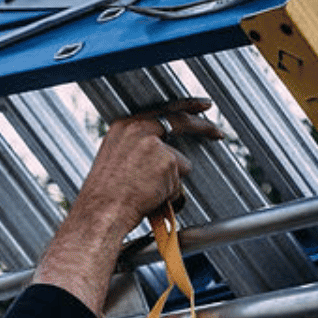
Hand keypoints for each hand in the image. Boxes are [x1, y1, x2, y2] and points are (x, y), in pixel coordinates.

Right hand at [80, 99, 216, 227]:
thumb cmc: (105, 195)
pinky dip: (170, 195)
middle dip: (203, 127)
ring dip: (170, 182)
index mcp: (124, 126)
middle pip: (181, 122)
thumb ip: (139, 148)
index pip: (162, 109)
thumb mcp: (115, 159)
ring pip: (179, 164)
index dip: (187, 106)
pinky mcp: (167, 162)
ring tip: (145, 193)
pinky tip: (150, 198)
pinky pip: (179, 183)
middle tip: (217, 132)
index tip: (202, 106)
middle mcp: (139, 129)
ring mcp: (154, 144)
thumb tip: (164, 152)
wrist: (100, 212)